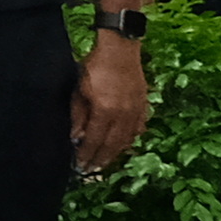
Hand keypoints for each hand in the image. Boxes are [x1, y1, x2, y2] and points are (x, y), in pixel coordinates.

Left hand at [76, 34, 147, 175]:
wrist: (120, 50)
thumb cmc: (94, 67)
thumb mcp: (79, 91)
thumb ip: (78, 115)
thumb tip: (76, 137)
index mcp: (105, 111)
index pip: (95, 140)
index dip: (88, 155)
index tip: (81, 166)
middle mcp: (123, 115)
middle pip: (112, 144)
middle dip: (101, 159)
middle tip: (92, 170)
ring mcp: (136, 111)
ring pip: (127, 139)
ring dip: (116, 152)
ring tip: (105, 161)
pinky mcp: (143, 105)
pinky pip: (138, 128)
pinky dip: (130, 139)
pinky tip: (124, 144)